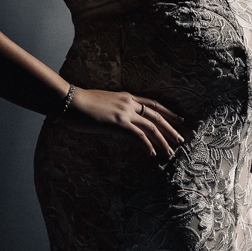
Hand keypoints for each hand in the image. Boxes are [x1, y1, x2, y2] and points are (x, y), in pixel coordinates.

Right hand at [67, 88, 184, 157]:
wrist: (70, 101)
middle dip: (171, 129)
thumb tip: (118, 120)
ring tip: (170, 152)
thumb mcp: (103, 102)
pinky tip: (152, 154)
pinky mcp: (119, 123)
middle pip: (157, 116)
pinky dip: (147, 145)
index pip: (153, 104)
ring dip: (163, 141)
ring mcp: (125, 112)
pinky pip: (139, 136)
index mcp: (127, 97)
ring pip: (152, 127)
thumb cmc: (81, 103)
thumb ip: (114, 109)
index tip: (179, 119)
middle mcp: (129, 103)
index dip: (168, 112)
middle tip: (181, 140)